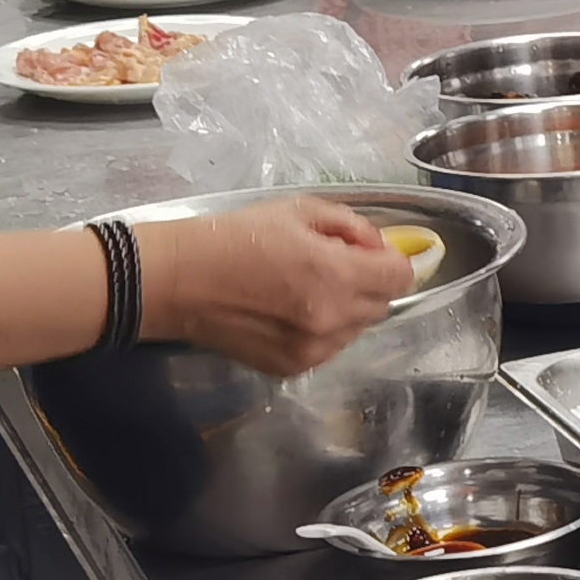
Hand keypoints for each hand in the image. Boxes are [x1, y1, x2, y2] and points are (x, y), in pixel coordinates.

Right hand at [142, 199, 410, 374]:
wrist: (178, 281)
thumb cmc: (234, 237)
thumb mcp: (298, 210)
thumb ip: (350, 226)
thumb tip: (378, 246)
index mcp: (336, 274)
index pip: (401, 276)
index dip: (392, 261)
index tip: (371, 253)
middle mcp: (332, 318)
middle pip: (383, 304)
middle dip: (369, 283)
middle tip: (334, 266)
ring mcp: (314, 349)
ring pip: (358, 329)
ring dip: (348, 309)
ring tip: (307, 290)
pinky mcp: (293, 368)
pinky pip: (330, 347)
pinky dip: (323, 330)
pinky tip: (291, 312)